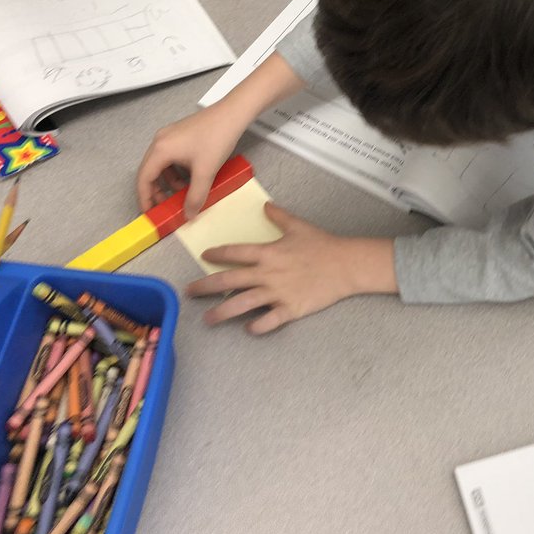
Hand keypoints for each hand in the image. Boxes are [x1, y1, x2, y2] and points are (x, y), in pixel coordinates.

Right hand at [136, 102, 245, 216]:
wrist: (232, 114)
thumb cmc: (216, 140)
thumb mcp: (205, 172)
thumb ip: (195, 196)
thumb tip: (188, 215)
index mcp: (160, 150)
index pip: (144, 178)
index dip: (144, 198)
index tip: (149, 213)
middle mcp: (160, 141)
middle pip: (149, 171)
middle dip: (155, 191)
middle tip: (165, 206)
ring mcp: (169, 136)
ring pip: (161, 165)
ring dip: (168, 181)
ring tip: (181, 193)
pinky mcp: (180, 134)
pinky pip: (171, 157)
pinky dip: (176, 171)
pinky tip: (190, 178)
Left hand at [188, 203, 396, 333]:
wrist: (345, 265)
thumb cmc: (322, 244)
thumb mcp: (299, 225)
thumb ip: (279, 216)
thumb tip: (265, 205)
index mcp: (268, 252)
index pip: (235, 252)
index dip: (217, 253)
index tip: (204, 256)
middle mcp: (267, 274)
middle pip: (229, 281)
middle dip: (206, 286)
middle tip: (188, 292)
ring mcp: (277, 293)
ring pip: (242, 304)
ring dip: (222, 312)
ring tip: (207, 319)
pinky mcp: (290, 309)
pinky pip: (268, 321)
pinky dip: (256, 326)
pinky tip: (247, 329)